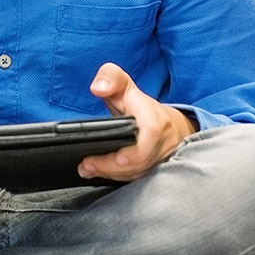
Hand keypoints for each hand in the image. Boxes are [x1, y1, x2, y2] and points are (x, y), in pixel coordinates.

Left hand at [77, 63, 196, 182]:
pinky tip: (99, 173)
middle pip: (141, 159)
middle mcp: (161, 139)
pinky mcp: (154, 168)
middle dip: (112, 166)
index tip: (118, 158)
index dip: (138, 149)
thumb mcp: (124, 84)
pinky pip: (137, 177)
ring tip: (88, 168)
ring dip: (111, 174)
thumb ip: (110, 78)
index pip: (152, 131)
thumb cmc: (140, 106)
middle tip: (86, 165)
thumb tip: (98, 88)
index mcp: (153, 115)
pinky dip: (116, 177)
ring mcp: (160, 156)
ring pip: (138, 171)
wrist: (168, 125)